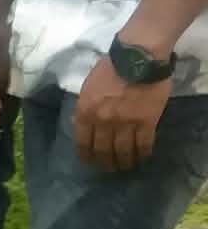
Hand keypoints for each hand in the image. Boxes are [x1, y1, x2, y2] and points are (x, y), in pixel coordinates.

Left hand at [74, 55, 169, 171]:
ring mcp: (125, 123)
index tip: (90, 162)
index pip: (83, 141)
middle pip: (102, 150)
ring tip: (125, 167)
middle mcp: (103, 121)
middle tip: (109, 169)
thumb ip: (87, 106)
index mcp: (86, 111)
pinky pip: (143, 145)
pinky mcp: (146, 122)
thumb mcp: (89, 87)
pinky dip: (142, 154)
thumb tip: (85, 122)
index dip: (86, 155)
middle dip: (105, 163)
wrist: (137, 59)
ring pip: (122, 151)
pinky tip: (142, 158)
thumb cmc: (111, 67)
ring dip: (124, 162)